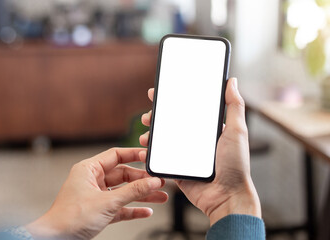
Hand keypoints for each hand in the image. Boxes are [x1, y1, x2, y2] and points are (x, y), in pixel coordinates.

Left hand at [26, 148, 167, 238]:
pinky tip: (146, 211)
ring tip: (160, 196)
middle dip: (142, 181)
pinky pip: (120, 207)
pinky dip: (133, 209)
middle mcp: (93, 180)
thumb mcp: (107, 202)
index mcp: (89, 169)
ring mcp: (96, 196)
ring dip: (141, 195)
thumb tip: (152, 182)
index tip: (149, 158)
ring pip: (124, 192)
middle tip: (159, 182)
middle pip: (123, 175)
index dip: (134, 155)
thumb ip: (132, 191)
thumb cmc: (70, 217)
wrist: (56, 239)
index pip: (116, 155)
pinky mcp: (99, 211)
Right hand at [139, 77, 260, 225]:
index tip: (159, 93)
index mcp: (207, 130)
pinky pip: (161, 158)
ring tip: (146, 132)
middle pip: (172, 124)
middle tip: (149, 115)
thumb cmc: (236, 165)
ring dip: (152, 134)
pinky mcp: (177, 169)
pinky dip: (151, 153)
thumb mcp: (237, 131)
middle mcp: (195, 141)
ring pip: (163, 140)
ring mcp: (184, 155)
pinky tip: (146, 148)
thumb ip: (234, 106)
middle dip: (157, 117)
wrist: (226, 197)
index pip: (187, 110)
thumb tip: (232, 82)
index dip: (173, 101)